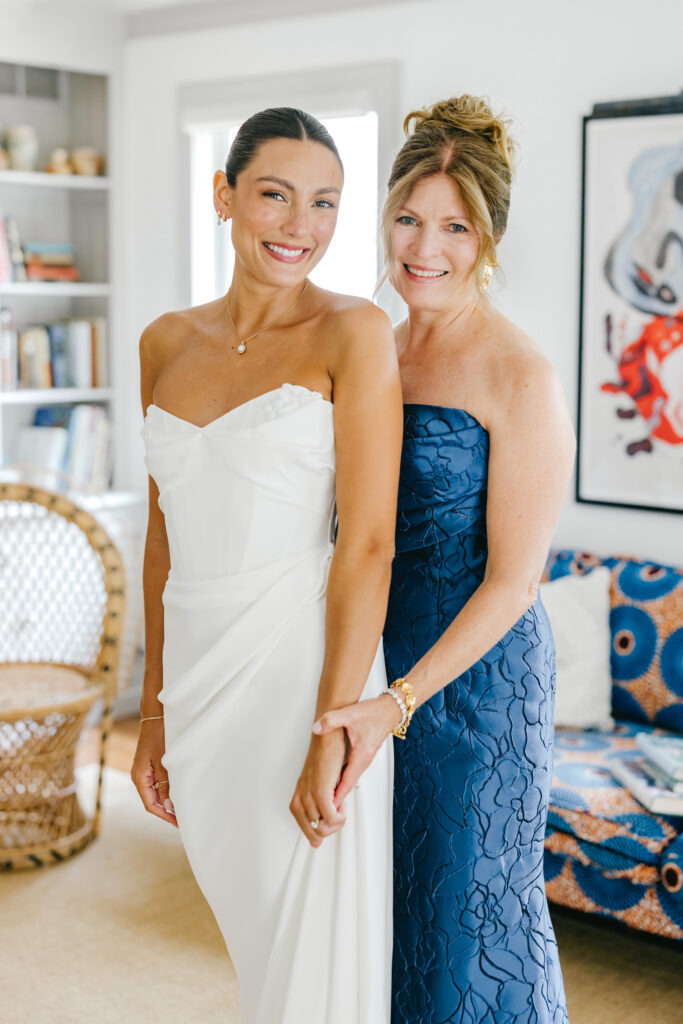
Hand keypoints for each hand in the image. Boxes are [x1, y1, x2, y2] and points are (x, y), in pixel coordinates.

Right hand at [131, 720, 177, 827]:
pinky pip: (156, 785)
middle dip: (166, 811)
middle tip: (182, 820)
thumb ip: (165, 785)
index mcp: (139, 778)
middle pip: (151, 801)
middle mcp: (139, 777)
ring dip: (166, 802)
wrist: (155, 717)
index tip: (177, 823)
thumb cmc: (159, 737)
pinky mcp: (148, 767)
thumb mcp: (164, 762)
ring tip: (181, 810)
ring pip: (154, 794)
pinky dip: (165, 792)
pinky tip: (176, 795)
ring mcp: (143, 772)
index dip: (164, 816)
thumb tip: (168, 807)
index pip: (150, 805)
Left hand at [289, 729, 347, 847]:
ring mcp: (309, 795)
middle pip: (313, 832)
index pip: (304, 828)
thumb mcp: (321, 788)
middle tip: (338, 815)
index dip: (316, 833)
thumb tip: (318, 835)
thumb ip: (319, 809)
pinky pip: (330, 816)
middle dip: (330, 829)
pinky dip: (339, 816)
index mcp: (298, 798)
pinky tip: (342, 804)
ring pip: (322, 827)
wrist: (327, 740)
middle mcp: (301, 798)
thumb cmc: (326, 760)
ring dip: (337, 821)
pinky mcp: (320, 791)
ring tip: (341, 807)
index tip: (326, 830)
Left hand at [312, 693, 400, 805]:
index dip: (336, 796)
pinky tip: (334, 782)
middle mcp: (363, 761)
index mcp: (361, 756)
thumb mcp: (351, 714)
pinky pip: (350, 773)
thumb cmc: (374, 713)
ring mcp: (363, 760)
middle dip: (336, 800)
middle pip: (347, 786)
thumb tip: (316, 727)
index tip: (327, 809)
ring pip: (349, 780)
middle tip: (323, 812)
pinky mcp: (363, 755)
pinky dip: (342, 781)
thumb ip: (332, 720)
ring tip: (325, 803)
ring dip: (338, 791)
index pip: (347, 782)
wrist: (389, 710)